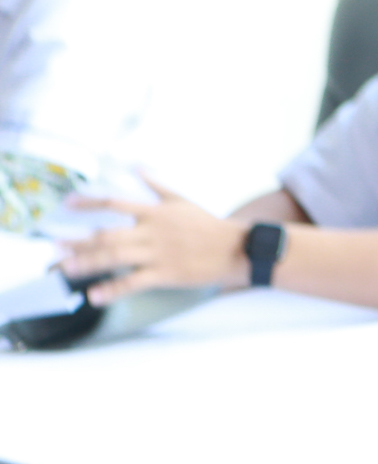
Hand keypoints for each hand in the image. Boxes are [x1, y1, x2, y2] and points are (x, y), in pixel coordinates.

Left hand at [58, 182, 249, 301]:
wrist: (238, 249)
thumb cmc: (209, 225)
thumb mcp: (182, 200)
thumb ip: (156, 185)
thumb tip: (137, 167)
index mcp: (154, 212)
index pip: (114, 204)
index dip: (88, 203)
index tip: (66, 204)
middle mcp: (152, 232)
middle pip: (107, 235)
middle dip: (78, 241)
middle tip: (54, 247)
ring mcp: (158, 254)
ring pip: (115, 258)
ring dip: (88, 263)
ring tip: (65, 269)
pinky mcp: (167, 274)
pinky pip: (134, 282)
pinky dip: (113, 289)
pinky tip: (95, 296)